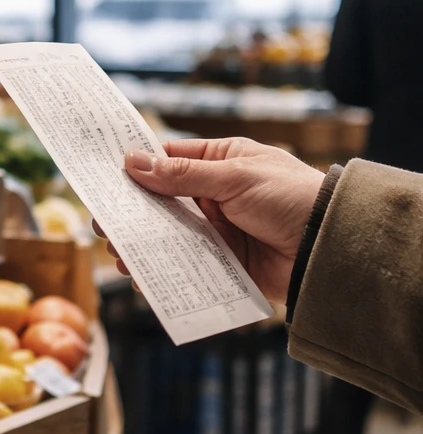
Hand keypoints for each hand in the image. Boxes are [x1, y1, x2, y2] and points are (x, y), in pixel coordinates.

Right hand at [94, 137, 324, 302]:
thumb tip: (133, 163)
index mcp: (221, 161)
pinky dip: (162, 268)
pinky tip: (140, 274)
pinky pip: (184, 263)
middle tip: (102, 223)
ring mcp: (217, 229)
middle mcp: (215, 194)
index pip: (169, 159)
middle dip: (131, 212)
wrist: (331, 248)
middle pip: (162, 201)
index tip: (104, 178)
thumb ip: (182, 174)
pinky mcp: (222, 261)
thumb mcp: (234, 178)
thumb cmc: (291, 198)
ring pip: (168, 234)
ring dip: (142, 243)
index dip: (136, 168)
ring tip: (117, 252)